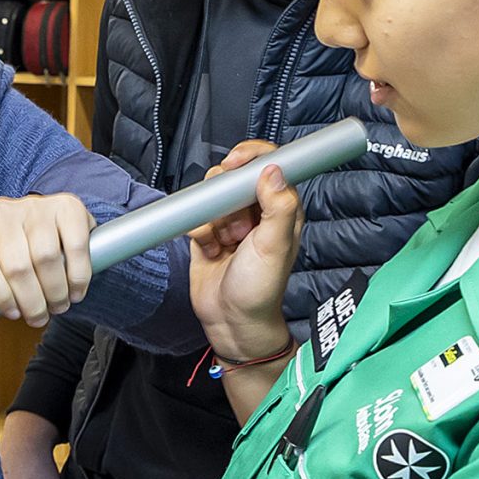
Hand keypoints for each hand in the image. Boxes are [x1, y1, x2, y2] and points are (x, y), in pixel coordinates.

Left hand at [0, 193, 94, 342]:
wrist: (44, 232)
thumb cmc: (5, 262)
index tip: (13, 314)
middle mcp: (0, 213)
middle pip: (16, 266)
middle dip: (32, 302)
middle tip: (41, 316)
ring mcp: (35, 206)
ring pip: (46, 257)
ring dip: (57, 292)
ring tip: (59, 305)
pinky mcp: (66, 206)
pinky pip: (73, 245)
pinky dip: (78, 275)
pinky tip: (77, 289)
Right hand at [189, 142, 301, 363]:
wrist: (230, 322)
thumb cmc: (260, 290)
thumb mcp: (274, 246)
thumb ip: (278, 207)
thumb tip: (274, 170)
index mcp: (281, 209)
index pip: (271, 165)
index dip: (252, 157)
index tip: (236, 163)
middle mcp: (257, 212)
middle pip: (235, 176)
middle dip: (225, 194)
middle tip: (231, 219)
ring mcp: (231, 222)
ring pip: (212, 195)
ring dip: (211, 217)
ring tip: (223, 241)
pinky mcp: (208, 234)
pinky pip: (196, 216)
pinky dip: (198, 230)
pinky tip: (209, 250)